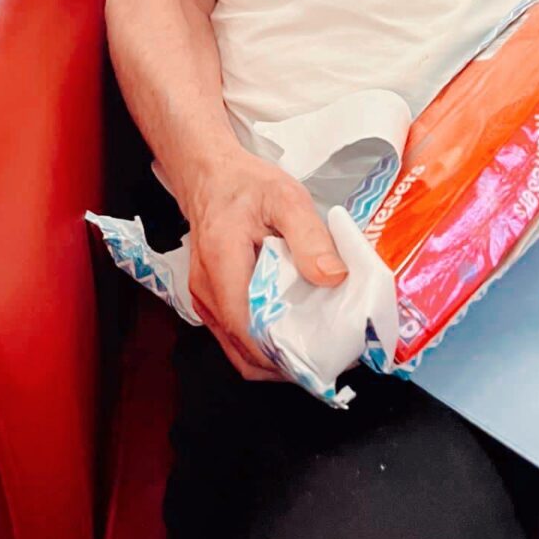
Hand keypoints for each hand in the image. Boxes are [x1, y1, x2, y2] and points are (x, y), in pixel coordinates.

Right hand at [175, 147, 347, 380]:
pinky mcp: (211, 301)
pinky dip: (263, 344)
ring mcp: (205, 299)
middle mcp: (206, 290)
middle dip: (284, 363)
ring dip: (274, 357)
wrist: (209, 175)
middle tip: (325, 359)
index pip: (247, 328)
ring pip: (237, 348)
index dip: (283, 353)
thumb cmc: (245, 185)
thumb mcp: (286, 198)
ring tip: (313, 350)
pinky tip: (291, 333)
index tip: (320, 358)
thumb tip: (333, 277)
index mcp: (222, 264)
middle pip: (242, 349)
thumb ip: (310, 237)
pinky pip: (235, 335)